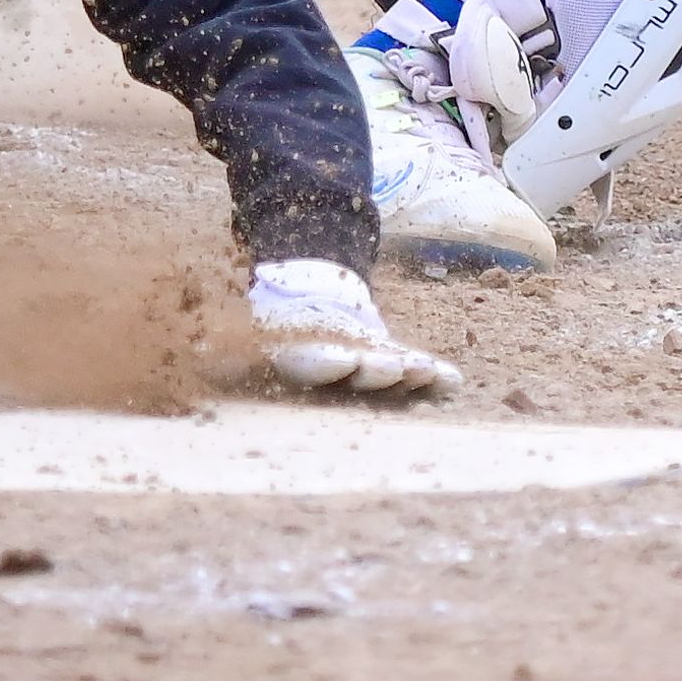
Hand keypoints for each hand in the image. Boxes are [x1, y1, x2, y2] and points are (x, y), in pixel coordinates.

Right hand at [249, 259, 454, 395]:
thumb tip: (227, 314)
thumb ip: (275, 298)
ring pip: (388, 381)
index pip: (309, 365)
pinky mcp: (394, 370)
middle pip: (354, 379)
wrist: (317, 313)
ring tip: (427, 370)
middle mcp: (335, 377)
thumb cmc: (294, 314)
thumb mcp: (278, 309)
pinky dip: (435, 380)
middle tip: (394, 368)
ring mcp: (368, 376)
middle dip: (375, 373)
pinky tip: (455, 382)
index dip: (327, 364)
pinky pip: (414, 378)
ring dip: (409, 377)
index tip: (345, 361)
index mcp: (298, 358)